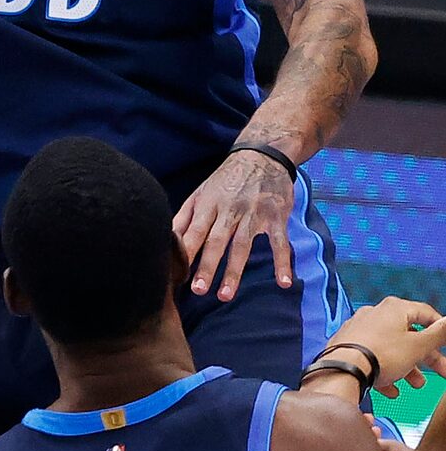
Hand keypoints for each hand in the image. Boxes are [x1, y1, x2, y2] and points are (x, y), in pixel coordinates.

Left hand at [173, 150, 294, 301]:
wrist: (261, 155)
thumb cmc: (226, 180)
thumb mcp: (202, 192)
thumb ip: (185, 216)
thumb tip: (166, 239)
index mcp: (208, 204)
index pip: (193, 231)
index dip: (185, 252)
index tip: (176, 274)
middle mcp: (228, 209)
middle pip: (215, 240)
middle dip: (206, 265)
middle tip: (198, 290)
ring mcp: (253, 213)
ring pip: (242, 245)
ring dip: (234, 271)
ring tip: (225, 295)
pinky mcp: (275, 216)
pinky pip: (280, 242)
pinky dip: (283, 262)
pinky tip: (283, 282)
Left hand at [316, 297, 445, 398]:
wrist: (344, 368)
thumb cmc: (381, 354)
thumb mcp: (418, 346)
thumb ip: (437, 334)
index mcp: (394, 309)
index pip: (425, 313)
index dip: (439, 329)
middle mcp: (376, 314)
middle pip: (409, 334)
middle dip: (426, 356)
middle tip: (441, 373)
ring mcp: (361, 329)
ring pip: (392, 348)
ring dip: (407, 367)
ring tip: (415, 384)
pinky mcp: (349, 345)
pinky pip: (373, 358)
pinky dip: (385, 372)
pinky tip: (391, 389)